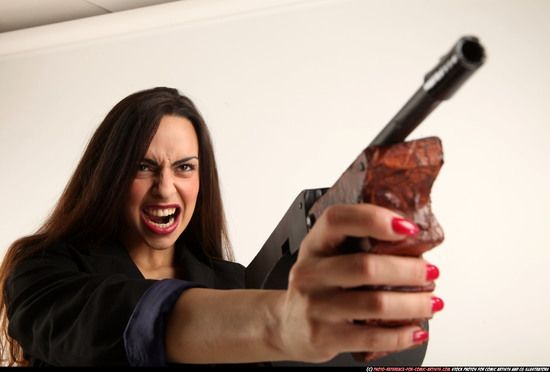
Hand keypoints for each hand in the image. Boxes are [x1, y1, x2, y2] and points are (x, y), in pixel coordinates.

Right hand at [275, 203, 441, 362]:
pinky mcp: (323, 337)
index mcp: (314, 245)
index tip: (407, 228)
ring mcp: (315, 306)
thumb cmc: (317, 287)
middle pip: (365, 266)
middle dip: (408, 269)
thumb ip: (357, 244)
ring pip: (374, 304)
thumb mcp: (326, 258)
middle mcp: (310, 273)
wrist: (287, 326)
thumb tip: (411, 239)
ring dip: (413, 303)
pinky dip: (401, 335)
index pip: (337, 220)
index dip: (373, 219)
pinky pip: (370, 337)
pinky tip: (415, 330)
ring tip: (430, 302)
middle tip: (430, 272)